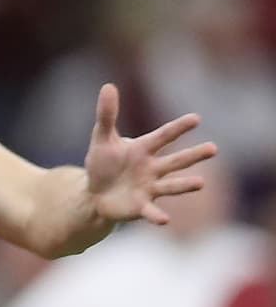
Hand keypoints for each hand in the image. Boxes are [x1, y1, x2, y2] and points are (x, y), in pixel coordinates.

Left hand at [84, 84, 215, 225]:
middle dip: (193, 155)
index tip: (196, 119)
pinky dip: (158, 215)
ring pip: (171, 185)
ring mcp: (149, 188)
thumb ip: (107, 115)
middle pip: (175, 161)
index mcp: (144, 149)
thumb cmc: (102, 164)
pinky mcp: (141, 207)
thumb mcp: (102, 138)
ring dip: (185, 185)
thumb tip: (108, 86)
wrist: (94, 194)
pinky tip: (166, 220)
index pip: (164, 136)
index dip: (178, 128)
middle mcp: (152, 168)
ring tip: (201, 183)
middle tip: (213, 148)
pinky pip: (151, 211)